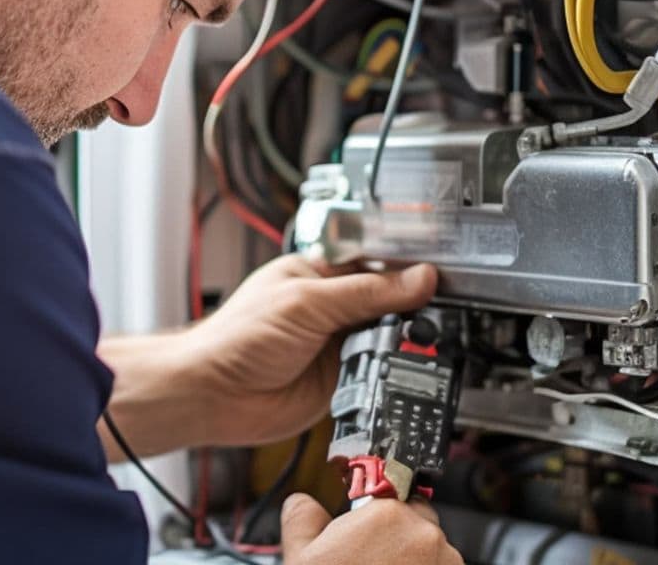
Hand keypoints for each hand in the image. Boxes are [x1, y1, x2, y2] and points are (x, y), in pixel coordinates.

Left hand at [179, 255, 437, 445]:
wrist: (215, 395)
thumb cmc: (237, 338)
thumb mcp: (307, 302)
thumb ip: (365, 293)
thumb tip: (419, 279)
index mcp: (318, 274)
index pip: (376, 262)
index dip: (408, 267)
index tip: (442, 273)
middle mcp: (331, 308)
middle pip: (389, 302)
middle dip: (411, 308)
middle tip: (439, 312)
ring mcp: (337, 345)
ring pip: (388, 340)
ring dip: (403, 343)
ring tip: (420, 341)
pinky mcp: (341, 382)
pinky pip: (378, 374)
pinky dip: (392, 373)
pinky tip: (403, 369)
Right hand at [281, 494, 462, 563]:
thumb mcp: (301, 556)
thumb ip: (302, 517)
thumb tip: (303, 504)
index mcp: (387, 514)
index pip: (390, 484)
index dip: (374, 503)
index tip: (365, 516)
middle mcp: (426, 536)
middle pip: (414, 518)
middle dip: (394, 534)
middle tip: (366, 559)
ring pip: (430, 550)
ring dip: (412, 560)